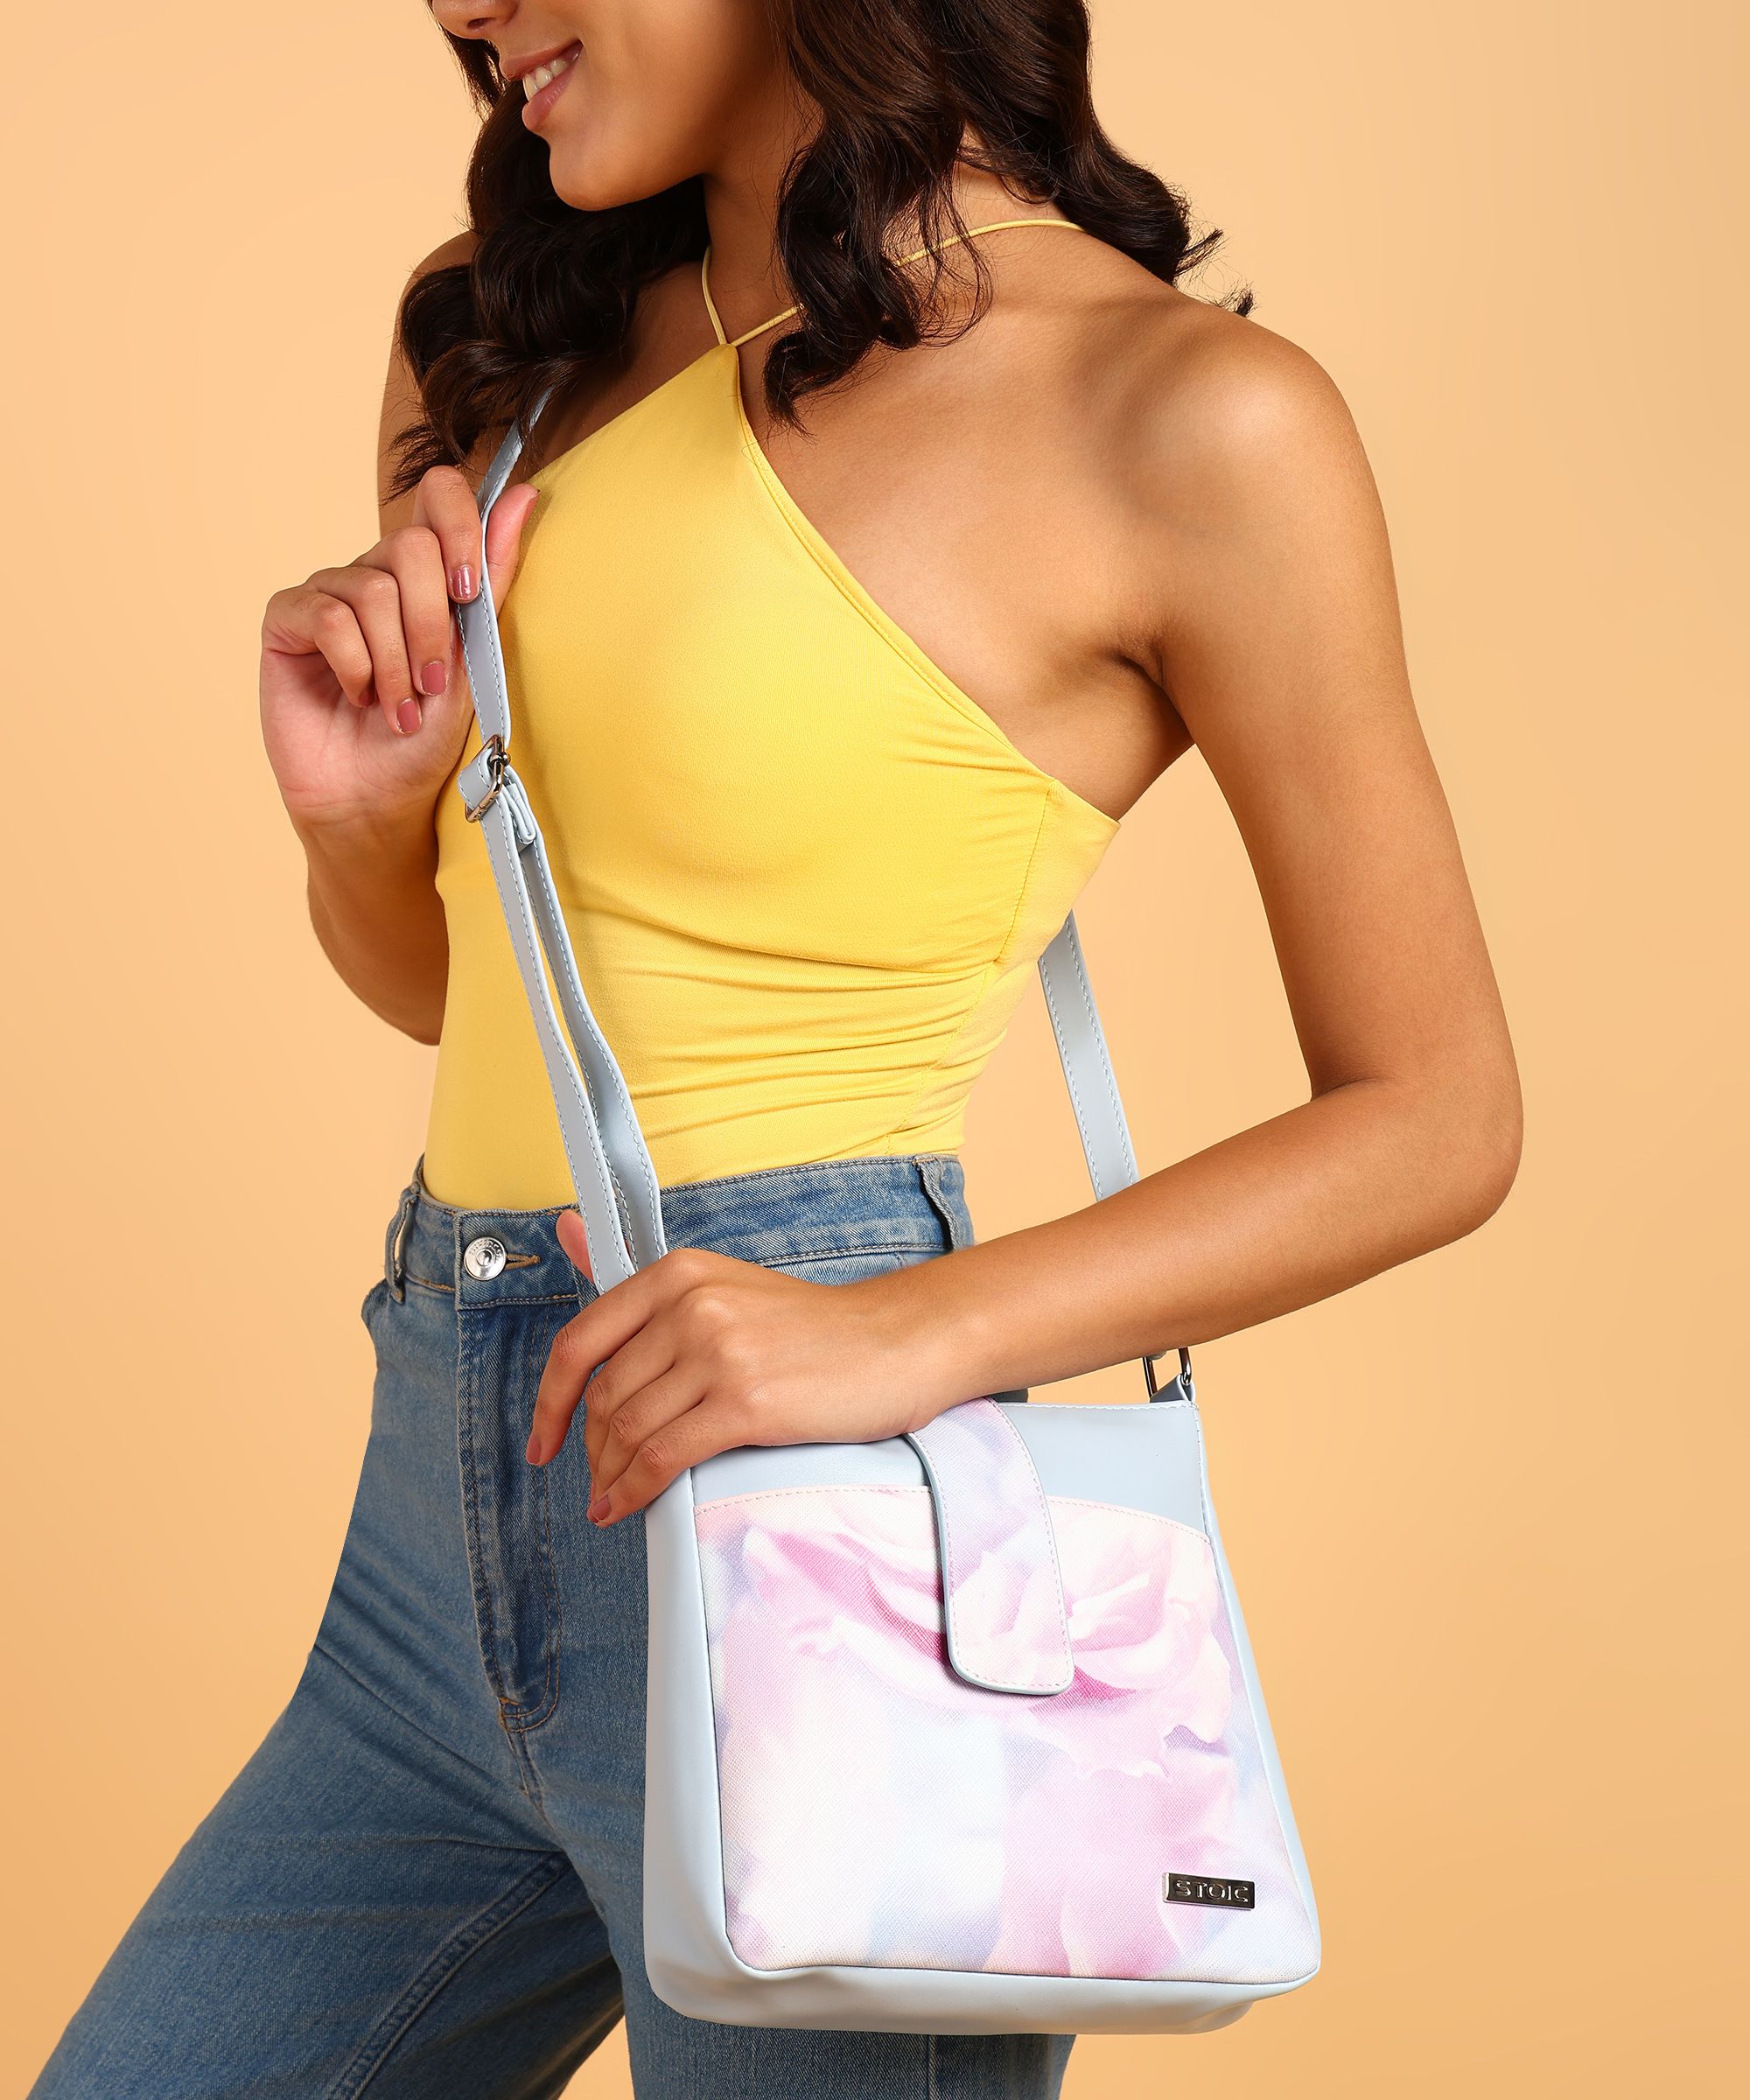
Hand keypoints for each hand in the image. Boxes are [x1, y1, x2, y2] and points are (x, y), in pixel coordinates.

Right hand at [259, 465, 541, 837]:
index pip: (439, 494)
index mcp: (426, 576)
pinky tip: (357, 696)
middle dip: (431, 626)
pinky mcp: (286, 622)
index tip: (469, 591)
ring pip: (372, 590)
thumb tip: (523, 496)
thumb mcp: (474, 660)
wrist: (378, 801)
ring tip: (399, 709)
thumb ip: (493, 580)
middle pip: (411, 546)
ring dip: (395, 663)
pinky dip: (355, 666)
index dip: (459, 525)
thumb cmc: (427, 739)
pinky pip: (326, 617)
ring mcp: (328, 594)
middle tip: (434, 684)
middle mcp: (375, 574)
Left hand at [529, 1211, 972, 1524]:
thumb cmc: (813, 1329)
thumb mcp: (726, 1287)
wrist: (896, 1343)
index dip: (551, 1401)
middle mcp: (692, 1306)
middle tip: (598, 1479)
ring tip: (614, 1498)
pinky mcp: (747, 1403)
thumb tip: (566, 1226)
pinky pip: (664, 1457)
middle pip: (606, 1394)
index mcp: (678, 1274)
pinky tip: (631, 1506)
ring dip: (611, 1476)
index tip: (544, 1439)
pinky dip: (637, 1490)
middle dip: (591, 1450)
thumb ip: (648, 1286)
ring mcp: (719, 1353)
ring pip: (628, 1429)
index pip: (582, 1341)